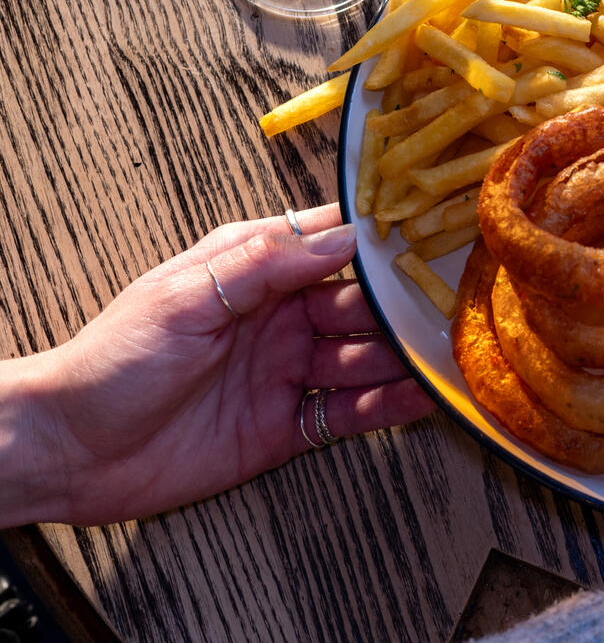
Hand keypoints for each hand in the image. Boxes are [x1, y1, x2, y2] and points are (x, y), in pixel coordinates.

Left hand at [4, 205, 434, 526]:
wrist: (69, 450)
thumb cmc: (113, 360)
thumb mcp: (187, 296)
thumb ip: (266, 264)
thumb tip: (345, 237)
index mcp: (252, 271)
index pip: (328, 242)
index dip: (379, 238)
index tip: (431, 232)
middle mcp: (278, 317)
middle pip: (360, 304)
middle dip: (403, 304)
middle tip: (455, 304)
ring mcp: (286, 371)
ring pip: (364, 358)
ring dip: (404, 356)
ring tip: (450, 353)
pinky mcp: (288, 426)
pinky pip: (351, 411)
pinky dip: (389, 405)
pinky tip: (422, 398)